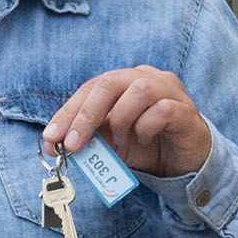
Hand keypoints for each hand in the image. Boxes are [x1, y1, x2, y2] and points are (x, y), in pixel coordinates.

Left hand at [45, 66, 212, 178]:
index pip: (90, 88)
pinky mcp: (185, 110)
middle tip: (73, 144)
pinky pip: (163, 110)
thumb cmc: (145, 144)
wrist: (184, 160)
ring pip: (138, 91)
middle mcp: (145, 77)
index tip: (51, 137)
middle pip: (110, 83)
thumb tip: (54, 144)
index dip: (68, 112)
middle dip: (86, 115)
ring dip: (121, 119)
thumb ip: (88, 138)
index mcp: (124, 80)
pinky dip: (146, 127)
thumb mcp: (110, 142)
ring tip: (119, 140)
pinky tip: (144, 140)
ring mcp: (168, 90)